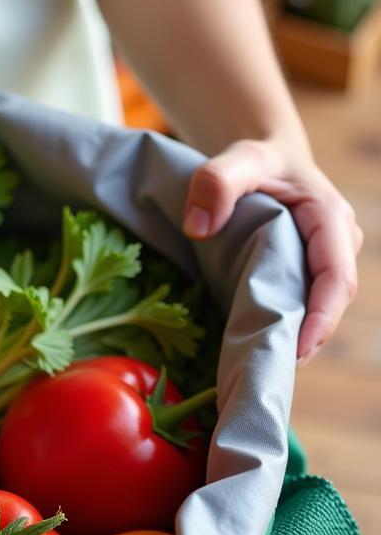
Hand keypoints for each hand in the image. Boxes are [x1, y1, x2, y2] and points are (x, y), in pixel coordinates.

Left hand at [183, 138, 362, 361]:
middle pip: (331, 303)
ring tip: (263, 372)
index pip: (336, 278)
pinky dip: (285, 331)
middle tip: (271, 374)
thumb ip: (215, 183)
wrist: (264, 160)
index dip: (321, 317)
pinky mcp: (307, 275)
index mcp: (329, 219)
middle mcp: (338, 244)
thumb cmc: (252, 160)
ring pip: (317, 310)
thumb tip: (197, 227)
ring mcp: (324, 262)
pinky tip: (258, 354)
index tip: (297, 350)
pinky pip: (301, 307)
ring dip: (296, 340)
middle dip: (308, 340)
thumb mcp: (235, 159)